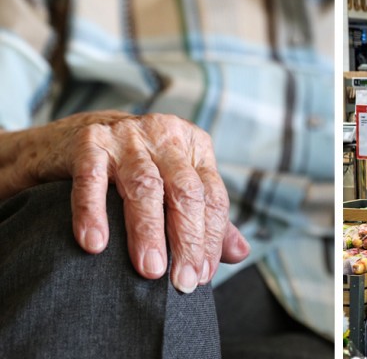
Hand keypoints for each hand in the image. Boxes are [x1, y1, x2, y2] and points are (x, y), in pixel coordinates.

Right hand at [0, 111, 249, 292]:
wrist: (75, 137)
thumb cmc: (138, 169)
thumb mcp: (176, 185)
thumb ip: (207, 218)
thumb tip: (240, 253)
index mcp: (195, 147)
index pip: (212, 196)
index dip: (211, 238)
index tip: (202, 275)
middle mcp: (166, 136)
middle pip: (185, 191)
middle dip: (187, 240)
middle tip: (182, 281)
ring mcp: (127, 136)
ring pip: (145, 186)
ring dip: (149, 232)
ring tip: (150, 269)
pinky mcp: (89, 141)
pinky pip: (92, 178)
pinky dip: (93, 212)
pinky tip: (96, 244)